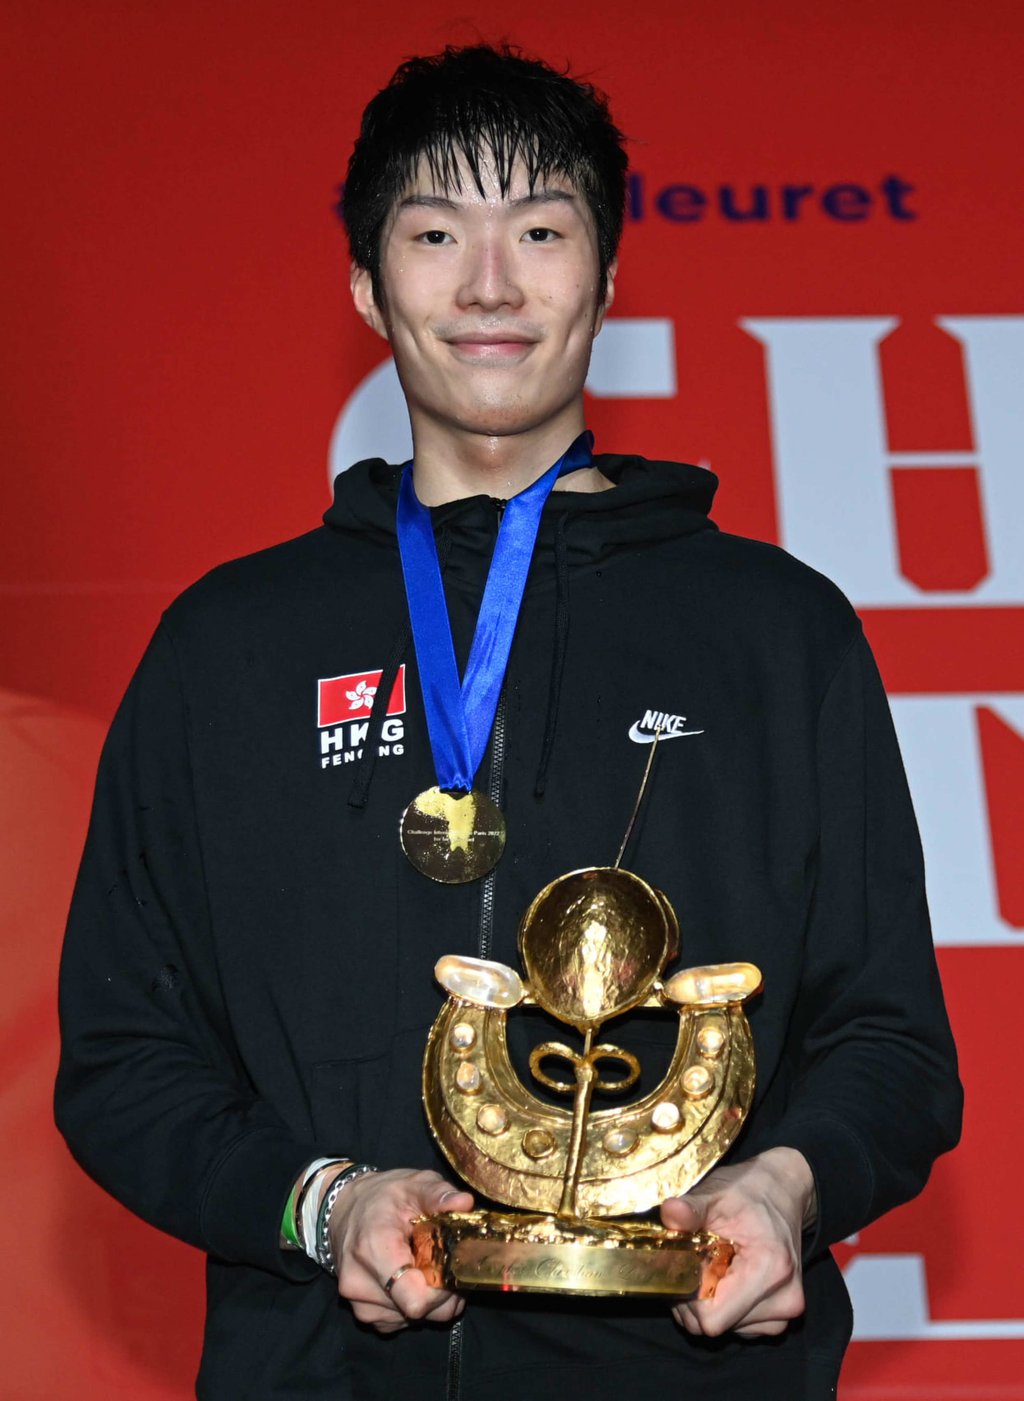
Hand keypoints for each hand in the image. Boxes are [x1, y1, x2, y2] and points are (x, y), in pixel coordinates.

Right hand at [328, 1168, 472, 1333]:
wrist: (342, 1210)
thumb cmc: (381, 1197)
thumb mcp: (413, 1184)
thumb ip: (439, 1194)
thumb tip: (464, 1203)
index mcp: (374, 1250)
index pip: (416, 1300)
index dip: (444, 1291)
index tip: (452, 1269)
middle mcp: (361, 1284)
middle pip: (420, 1312)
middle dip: (442, 1294)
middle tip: (448, 1265)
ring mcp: (360, 1303)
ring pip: (413, 1320)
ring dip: (429, 1300)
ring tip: (427, 1267)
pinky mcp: (364, 1314)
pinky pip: (401, 1321)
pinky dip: (413, 1305)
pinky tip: (412, 1278)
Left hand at [660, 1147, 815, 1338]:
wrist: (782, 1192)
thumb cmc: (749, 1191)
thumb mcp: (716, 1192)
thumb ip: (692, 1207)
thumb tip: (670, 1213)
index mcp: (770, 1270)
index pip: (713, 1318)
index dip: (689, 1298)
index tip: (685, 1268)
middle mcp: (785, 1300)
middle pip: (717, 1326)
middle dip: (696, 1300)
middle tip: (693, 1264)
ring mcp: (786, 1312)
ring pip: (727, 1329)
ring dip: (710, 1304)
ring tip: (711, 1266)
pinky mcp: (782, 1316)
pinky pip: (740, 1327)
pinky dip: (725, 1307)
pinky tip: (725, 1278)